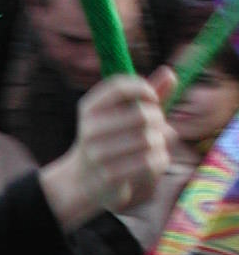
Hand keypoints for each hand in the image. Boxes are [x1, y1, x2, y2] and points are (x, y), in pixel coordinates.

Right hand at [41, 73, 170, 228]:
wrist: (84, 180)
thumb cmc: (110, 140)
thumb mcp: (120, 114)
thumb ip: (144, 95)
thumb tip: (171, 74)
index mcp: (89, 108)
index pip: (119, 87)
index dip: (144, 88)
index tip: (152, 99)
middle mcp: (90, 130)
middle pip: (142, 115)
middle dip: (157, 118)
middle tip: (157, 126)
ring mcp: (98, 154)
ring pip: (149, 139)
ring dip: (161, 141)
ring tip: (156, 143)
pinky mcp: (110, 176)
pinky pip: (150, 162)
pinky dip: (160, 159)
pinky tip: (156, 159)